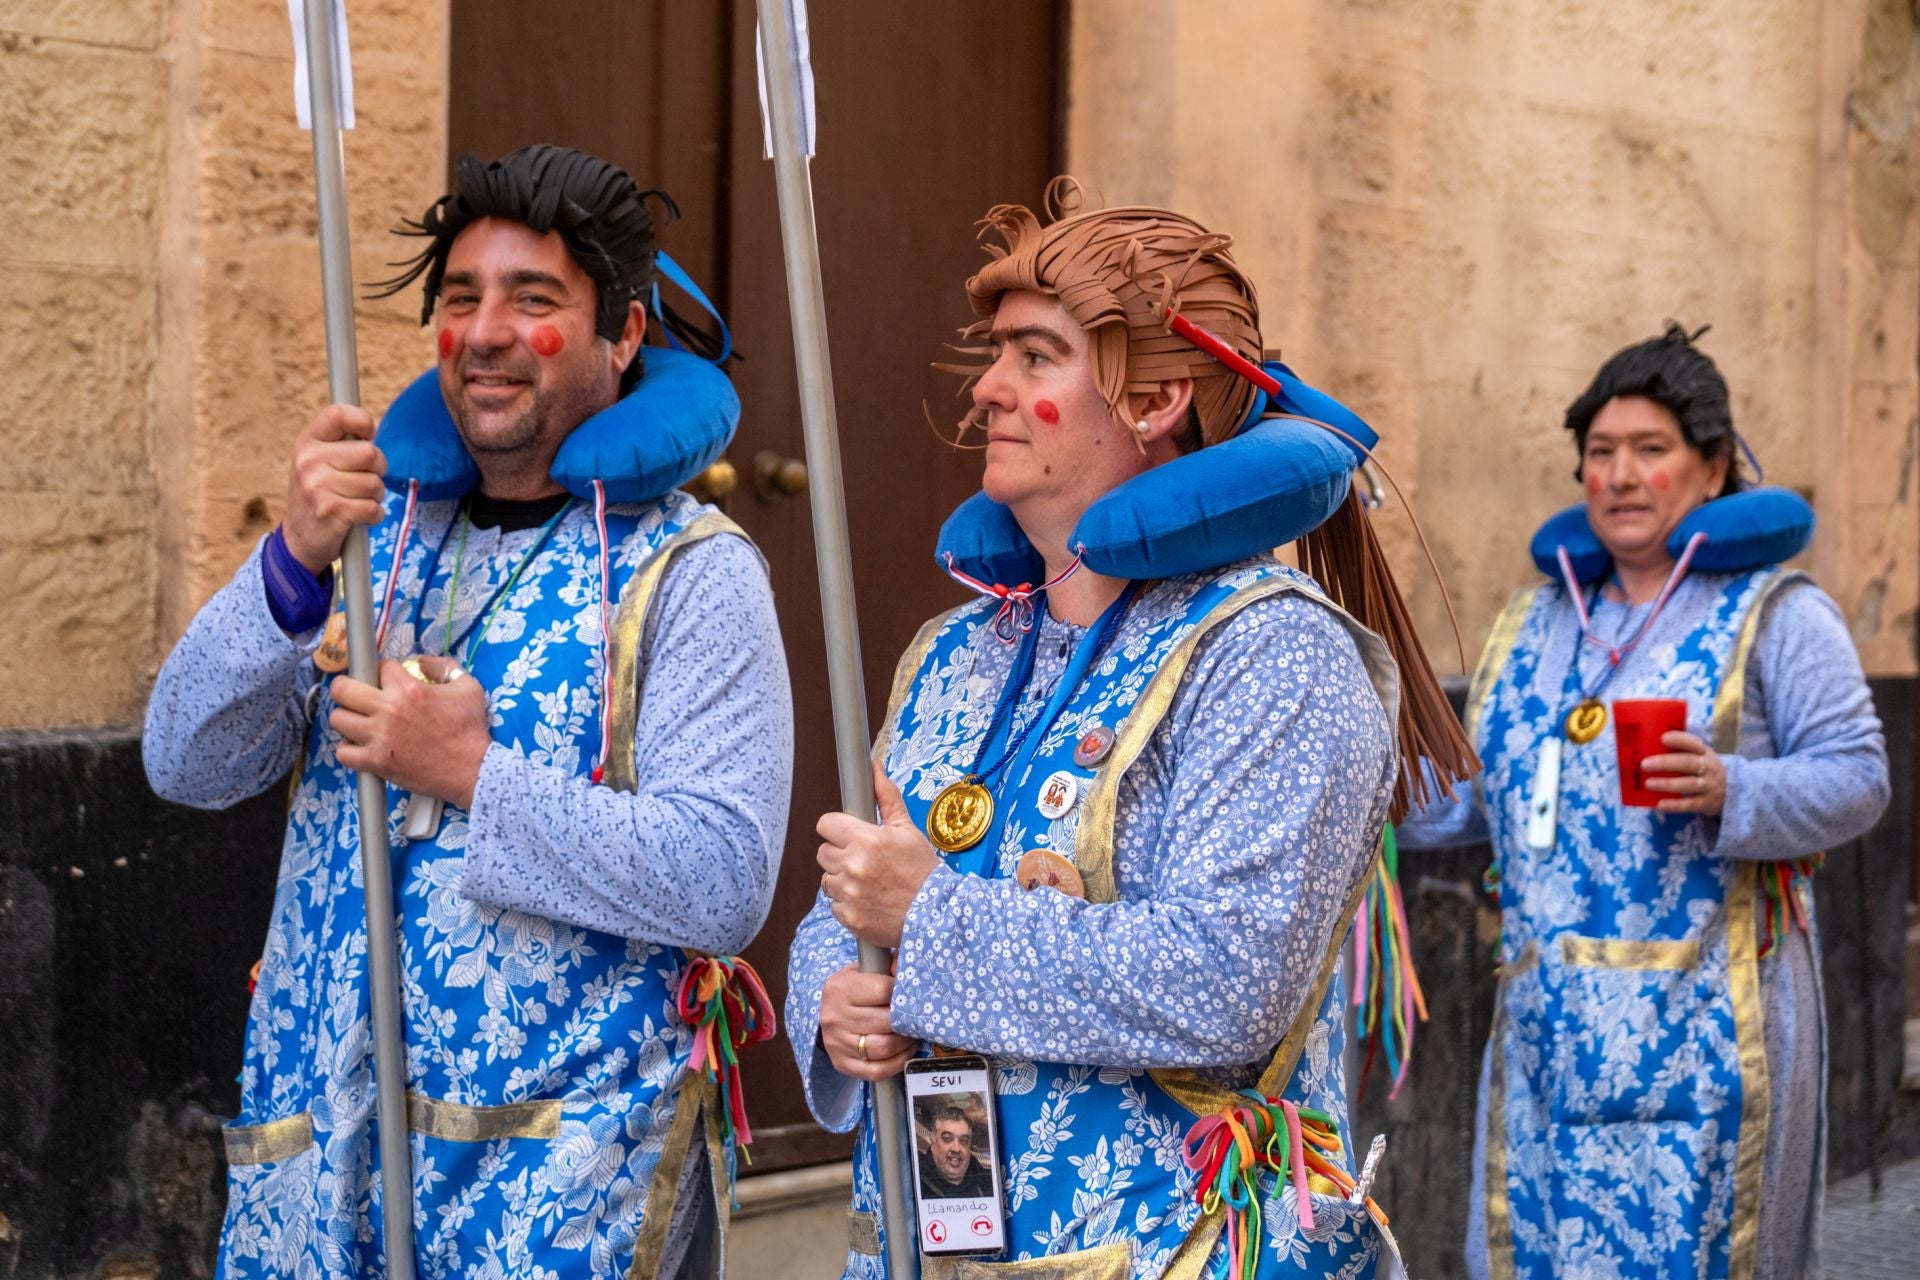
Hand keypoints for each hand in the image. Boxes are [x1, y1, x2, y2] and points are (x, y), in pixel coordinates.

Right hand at [285, 404, 386, 574]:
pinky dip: (374, 515)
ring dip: (375, 496)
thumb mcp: (318, 462)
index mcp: (308, 442)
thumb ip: (341, 443)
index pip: (339, 413)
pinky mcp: (331, 511)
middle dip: (378, 470)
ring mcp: (317, 486)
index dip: (363, 421)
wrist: (299, 538)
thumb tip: (370, 426)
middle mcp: (309, 460)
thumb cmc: (320, 494)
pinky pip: (373, 508)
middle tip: (364, 481)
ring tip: (356, 501)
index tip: (367, 436)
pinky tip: (359, 517)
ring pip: (375, 483)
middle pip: (370, 453)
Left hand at [329, 657, 490, 805]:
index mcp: (409, 689)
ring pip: (338, 718)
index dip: (384, 672)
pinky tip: (361, 746)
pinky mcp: (375, 762)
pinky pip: (342, 752)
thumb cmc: (470, 730)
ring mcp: (378, 738)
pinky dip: (349, 749)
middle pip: (342, 688)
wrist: (473, 769)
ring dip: (347, 717)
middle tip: (357, 694)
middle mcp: (388, 710)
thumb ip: (444, 666)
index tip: (387, 680)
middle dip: (348, 687)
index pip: (379, 667)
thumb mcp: (468, 687)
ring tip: (360, 721)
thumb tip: (422, 661)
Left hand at [815, 761, 939, 947]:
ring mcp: (849, 894)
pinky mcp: (848, 917)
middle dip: (840, 854)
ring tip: (869, 882)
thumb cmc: (922, 870)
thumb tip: (873, 768)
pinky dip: (848, 903)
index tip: (848, 834)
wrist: (937, 914)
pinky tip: (869, 900)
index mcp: (866, 840)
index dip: (837, 828)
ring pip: (827, 879)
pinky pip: (834, 904)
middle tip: (865, 860)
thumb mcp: (907, 829)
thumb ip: (886, 797)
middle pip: (823, 852)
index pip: (825, 824)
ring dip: (843, 880)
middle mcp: (853, 866)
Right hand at [818, 964, 913, 1080]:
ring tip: (911, 1034)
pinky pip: (876, 1071)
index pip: (883, 990)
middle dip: (907, 1021)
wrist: (828, 1011)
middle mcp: (835, 1016)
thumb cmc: (853, 988)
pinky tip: (904, 1051)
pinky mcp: (841, 1063)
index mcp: (840, 988)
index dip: (902, 993)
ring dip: (904, 1042)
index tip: (911, 994)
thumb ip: (888, 965)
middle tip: (918, 1017)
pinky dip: (897, 1063)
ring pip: (882, 1048)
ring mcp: (837, 1043)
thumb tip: (911, 968)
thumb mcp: (864, 969)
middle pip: (885, 1022)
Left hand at [1642, 730, 1725, 815]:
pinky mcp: (1707, 803)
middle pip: (1688, 763)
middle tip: (1644, 764)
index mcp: (1705, 752)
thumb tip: (1645, 744)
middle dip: (1666, 763)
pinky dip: (1675, 805)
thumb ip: (1679, 751)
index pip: (1694, 743)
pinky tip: (1659, 804)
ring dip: (1667, 784)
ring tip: (1648, 784)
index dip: (1680, 740)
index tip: (1663, 738)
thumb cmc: (1703, 769)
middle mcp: (1709, 768)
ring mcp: (1710, 786)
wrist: (1728, 792)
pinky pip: (1690, 805)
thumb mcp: (1698, 757)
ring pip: (1688, 784)